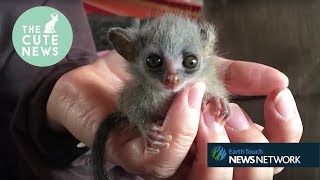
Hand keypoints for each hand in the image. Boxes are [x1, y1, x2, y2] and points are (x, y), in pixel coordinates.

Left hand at [46, 51, 301, 178]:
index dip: (283, 133)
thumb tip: (276, 80)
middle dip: (250, 148)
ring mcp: (168, 164)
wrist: (102, 75)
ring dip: (217, 144)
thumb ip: (238, 75)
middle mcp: (197, 158)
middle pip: (245, 179)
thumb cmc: (154, 75)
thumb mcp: (203, 68)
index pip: (266, 154)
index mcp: (217, 139)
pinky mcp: (136, 157)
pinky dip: (181, 130)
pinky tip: (184, 100)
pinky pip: (163, 161)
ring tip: (209, 110)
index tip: (279, 97)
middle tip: (233, 114)